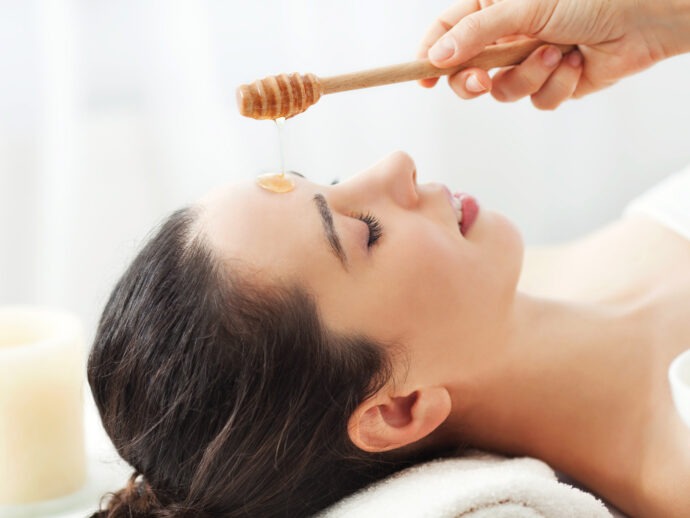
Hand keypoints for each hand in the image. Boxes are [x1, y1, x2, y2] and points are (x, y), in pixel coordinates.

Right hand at [416, 0, 689, 109]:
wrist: (643, 19)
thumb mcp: (524, 6)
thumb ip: (477, 31)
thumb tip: (437, 56)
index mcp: (493, 9)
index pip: (447, 33)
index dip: (430, 57)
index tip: (423, 78)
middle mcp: (507, 37)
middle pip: (467, 72)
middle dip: (475, 81)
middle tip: (483, 81)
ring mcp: (528, 62)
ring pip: (504, 91)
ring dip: (530, 76)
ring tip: (559, 52)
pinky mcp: (551, 84)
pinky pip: (536, 100)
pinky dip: (556, 85)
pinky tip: (576, 64)